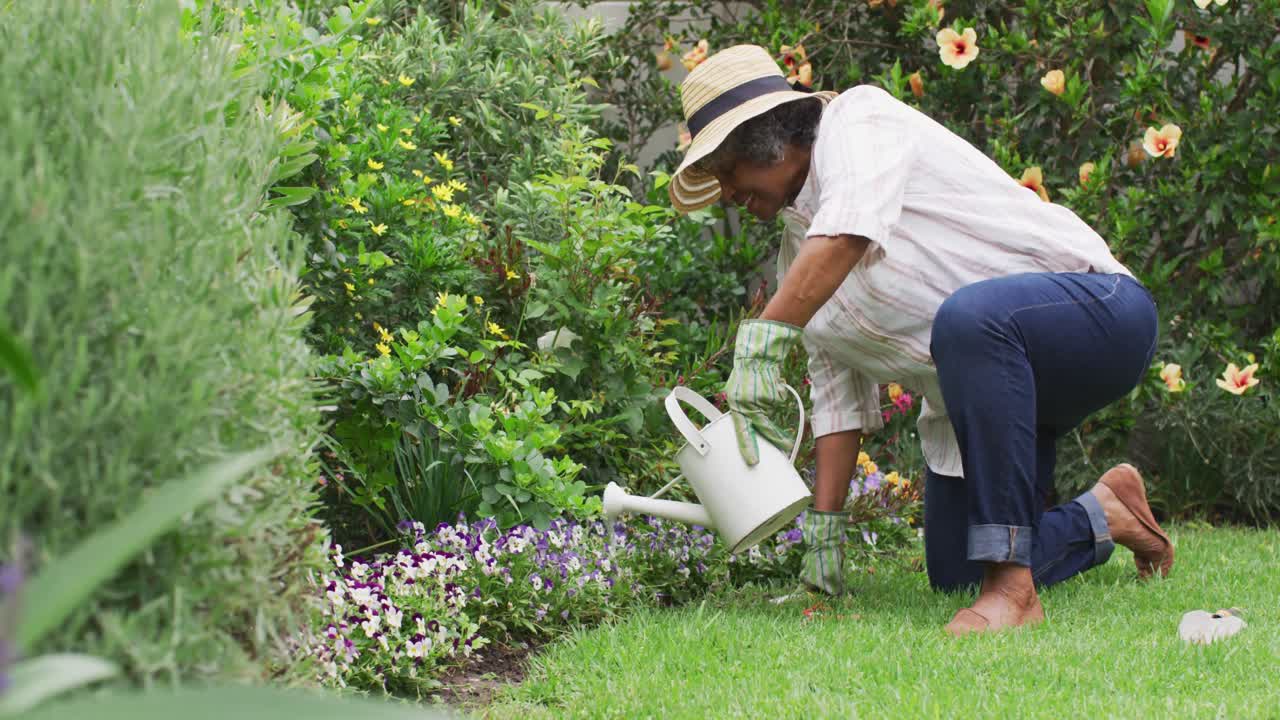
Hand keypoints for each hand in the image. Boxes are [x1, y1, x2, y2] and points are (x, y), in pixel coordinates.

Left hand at [723, 319, 802, 464]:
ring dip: (770, 404)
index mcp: (735, 405)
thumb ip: (741, 410)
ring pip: (771, 411)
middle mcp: (748, 403)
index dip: (748, 446)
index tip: (753, 461)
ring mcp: (762, 398)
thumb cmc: (745, 376)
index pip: (742, 430)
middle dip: (776, 437)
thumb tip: (751, 428)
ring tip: (763, 389)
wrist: (757, 355)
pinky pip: (778, 401)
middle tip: (785, 446)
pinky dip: (776, 395)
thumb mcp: (736, 394)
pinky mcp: (774, 393)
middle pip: (764, 426)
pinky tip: (770, 384)